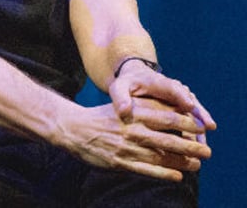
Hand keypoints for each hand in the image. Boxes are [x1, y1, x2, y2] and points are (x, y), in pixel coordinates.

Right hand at [60, 101, 211, 180]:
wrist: (72, 128)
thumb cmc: (102, 117)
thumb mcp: (121, 105)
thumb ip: (144, 107)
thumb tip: (173, 110)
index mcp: (133, 112)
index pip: (166, 117)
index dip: (187, 123)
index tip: (201, 128)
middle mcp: (132, 129)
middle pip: (168, 137)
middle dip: (191, 145)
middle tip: (207, 151)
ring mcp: (126, 147)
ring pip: (160, 156)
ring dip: (182, 162)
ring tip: (197, 165)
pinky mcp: (119, 162)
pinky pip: (146, 170)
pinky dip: (164, 174)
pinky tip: (177, 176)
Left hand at [109, 63, 215, 143]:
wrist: (135, 78)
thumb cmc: (126, 84)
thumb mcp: (118, 87)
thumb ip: (120, 98)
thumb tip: (125, 112)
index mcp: (158, 82)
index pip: (172, 87)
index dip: (182, 96)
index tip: (189, 105)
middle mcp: (175, 89)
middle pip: (190, 100)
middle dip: (199, 113)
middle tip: (208, 126)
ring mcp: (182, 98)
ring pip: (195, 112)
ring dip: (201, 126)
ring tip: (204, 143)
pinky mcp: (183, 108)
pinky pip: (193, 119)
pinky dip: (197, 131)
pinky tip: (199, 145)